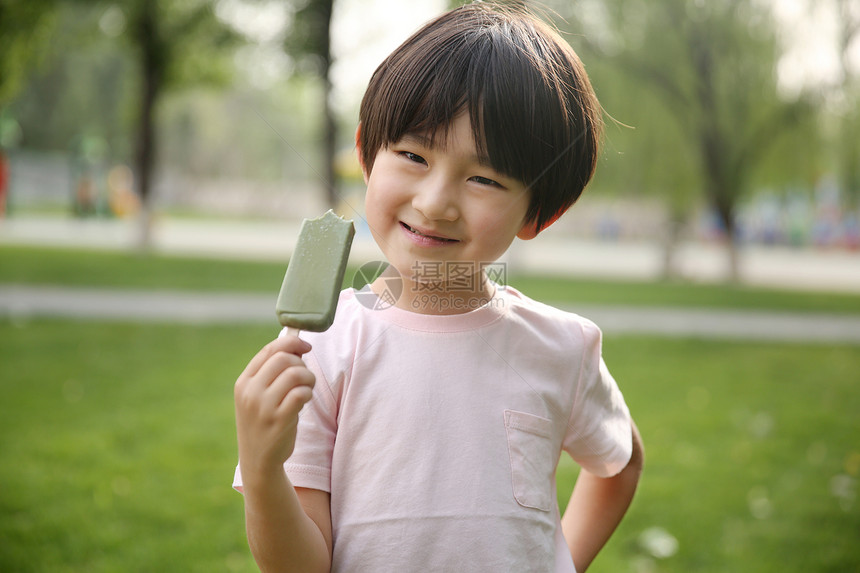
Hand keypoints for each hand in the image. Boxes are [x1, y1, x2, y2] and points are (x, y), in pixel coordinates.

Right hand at [234, 335, 315, 480]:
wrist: (258, 461)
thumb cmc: (264, 422)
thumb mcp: (258, 396)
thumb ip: (272, 373)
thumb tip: (297, 345)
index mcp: (243, 382)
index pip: (269, 350)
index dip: (291, 342)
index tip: (306, 346)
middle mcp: (250, 392)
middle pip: (284, 359)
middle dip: (301, 363)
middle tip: (305, 378)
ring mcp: (263, 407)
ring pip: (295, 374)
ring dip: (308, 378)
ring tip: (307, 389)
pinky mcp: (278, 420)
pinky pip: (300, 393)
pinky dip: (308, 393)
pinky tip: (305, 400)